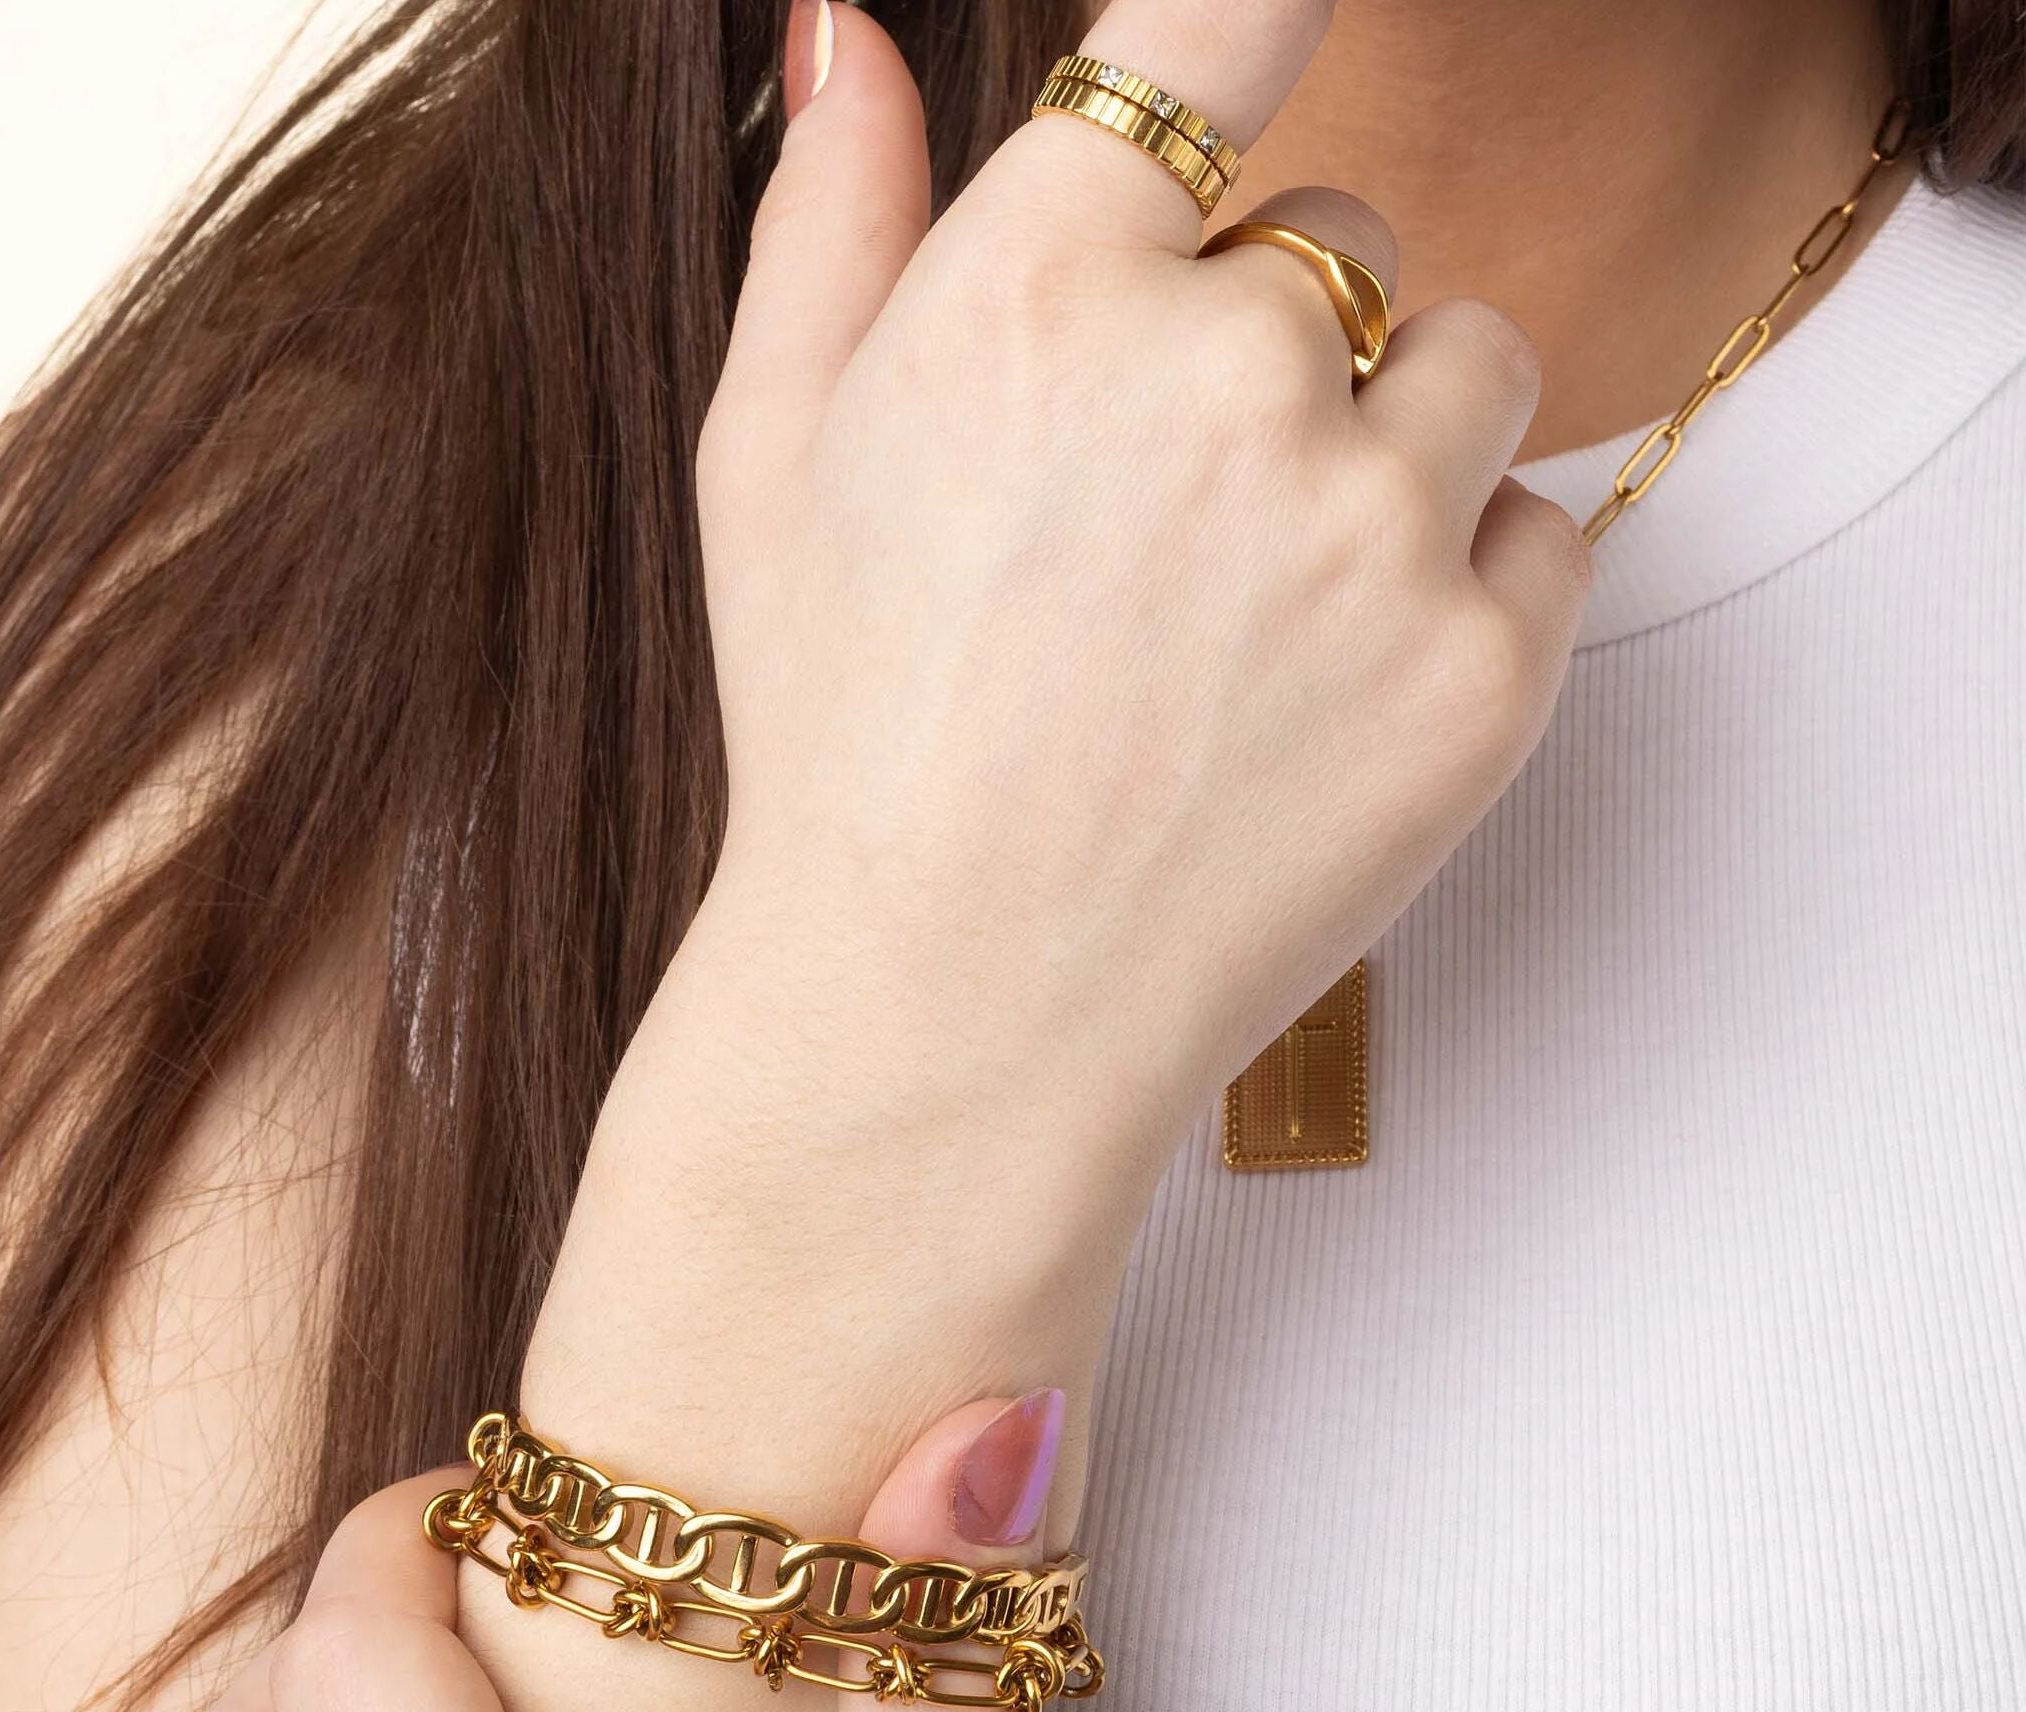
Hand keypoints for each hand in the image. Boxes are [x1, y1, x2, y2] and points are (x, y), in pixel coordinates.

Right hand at [680, 0, 1588, 1173]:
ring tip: (1252, 600)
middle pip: (1346, 233)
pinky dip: (1456, 579)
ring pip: (1470, 361)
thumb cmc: (847, 742)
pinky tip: (1324, 680)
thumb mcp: (769, 462)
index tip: (1286, 28)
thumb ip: (827, 220)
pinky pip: (1540, 525)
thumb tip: (846, 36)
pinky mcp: (1482, 678)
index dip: (1269, 11)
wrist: (952, 1015)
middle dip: (1270, 339)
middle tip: (1161, 517)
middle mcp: (1229, 378)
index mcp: (1040, 288)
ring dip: (1384, 439)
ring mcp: (1374, 533)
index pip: (1225, 17)